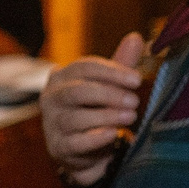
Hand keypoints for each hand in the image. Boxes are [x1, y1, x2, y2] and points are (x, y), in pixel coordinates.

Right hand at [41, 31, 145, 185]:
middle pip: (77, 91)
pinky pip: (75, 142)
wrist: (86, 150)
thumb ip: (121, 64)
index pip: (84, 67)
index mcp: (61, 77)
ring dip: (106, 116)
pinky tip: (113, 134)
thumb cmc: (96, 110)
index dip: (112, 72)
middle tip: (135, 100)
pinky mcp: (58, 148)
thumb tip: (135, 37)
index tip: (137, 79)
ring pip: (75, 117)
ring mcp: (52, 124)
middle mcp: (51, 98)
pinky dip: (95, 138)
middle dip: (109, 94)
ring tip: (130, 117)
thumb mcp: (108, 86)